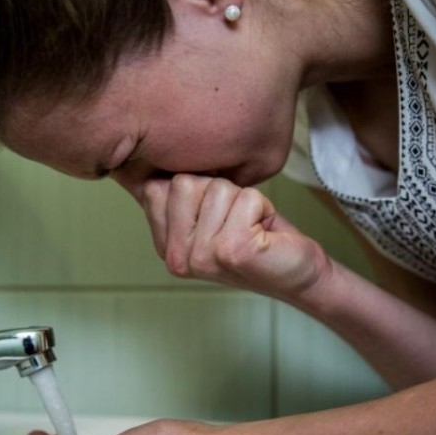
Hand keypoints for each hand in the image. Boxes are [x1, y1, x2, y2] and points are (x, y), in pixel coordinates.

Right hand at [122, 173, 330, 301]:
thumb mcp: (205, 213)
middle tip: (235, 219)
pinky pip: (247, 198)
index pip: (155, 186)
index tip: (211, 211)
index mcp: (165, 246)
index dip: (193, 185)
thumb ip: (176, 193)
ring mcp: (201, 257)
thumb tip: (139, 159)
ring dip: (243, 200)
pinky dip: (263, 207)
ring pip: (218, 188)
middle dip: (219, 190)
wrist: (296, 275)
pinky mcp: (231, 251)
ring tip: (249, 226)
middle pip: (185, 182)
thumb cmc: (254, 238)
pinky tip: (262, 233)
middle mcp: (176, 256)